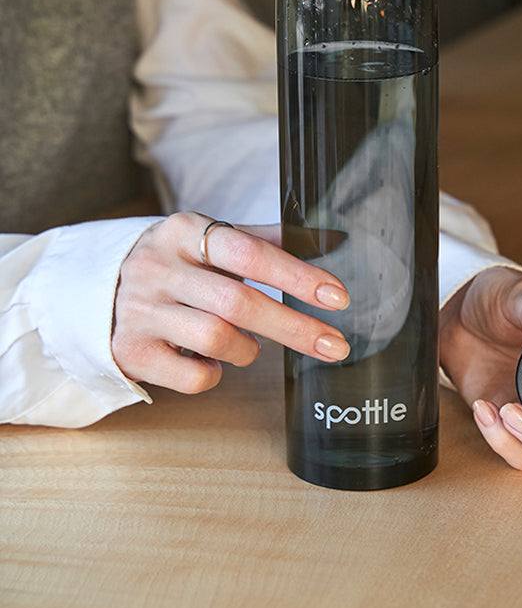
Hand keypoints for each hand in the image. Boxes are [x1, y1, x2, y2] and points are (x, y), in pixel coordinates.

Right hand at [112, 212, 349, 393]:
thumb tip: (330, 238)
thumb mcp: (210, 240)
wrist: (99, 291)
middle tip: (334, 345)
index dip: (296, 276)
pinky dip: (215, 372)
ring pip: (216, 339)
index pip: (248, 253)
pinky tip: (213, 360)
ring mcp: (140, 311)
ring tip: (250, 344)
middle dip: (293, 327)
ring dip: (248, 349)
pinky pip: (193, 375)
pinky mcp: (132, 351)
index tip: (336, 296)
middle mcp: (158, 268)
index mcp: (183, 232)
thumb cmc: (176, 265)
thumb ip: (266, 240)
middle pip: (238, 303)